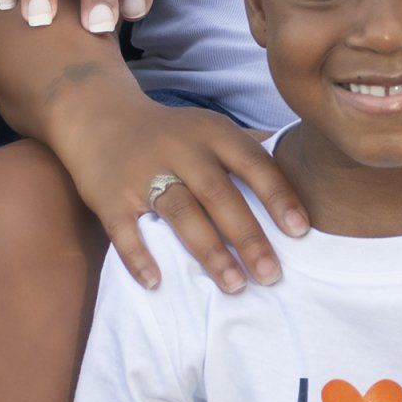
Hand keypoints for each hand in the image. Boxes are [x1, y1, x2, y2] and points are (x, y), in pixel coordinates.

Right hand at [51, 72, 306, 289]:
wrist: (98, 116)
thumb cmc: (169, 133)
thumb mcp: (210, 127)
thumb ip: (250, 149)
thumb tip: (303, 164)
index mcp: (212, 133)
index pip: (252, 163)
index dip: (278, 196)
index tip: (301, 231)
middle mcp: (181, 149)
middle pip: (219, 195)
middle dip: (248, 236)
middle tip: (272, 275)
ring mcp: (143, 173)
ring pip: (181, 213)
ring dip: (209, 251)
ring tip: (235, 285)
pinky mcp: (110, 196)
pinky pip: (126, 230)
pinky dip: (140, 257)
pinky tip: (158, 283)